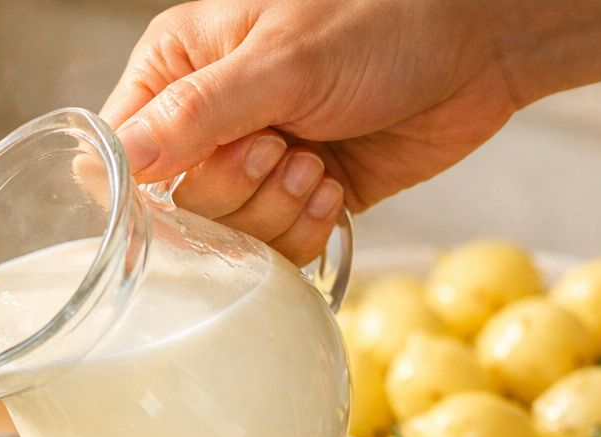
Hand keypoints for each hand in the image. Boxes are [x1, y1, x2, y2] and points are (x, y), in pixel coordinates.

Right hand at [102, 0, 521, 265]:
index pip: (116, 156)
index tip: (208, 167)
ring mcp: (252, 164)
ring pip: (222, 238)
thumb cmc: (384, 19)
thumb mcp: (282, 62)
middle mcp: (206, 121)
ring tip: (317, 165)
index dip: (149, 186)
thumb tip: (116, 164)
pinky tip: (332, 191)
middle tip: (281, 151)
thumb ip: (195, 115)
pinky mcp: (296, 199)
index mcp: (177, 68)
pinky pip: (271, 250)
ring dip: (273, 213)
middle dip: (230, 195)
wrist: (484, 42)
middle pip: (170, 209)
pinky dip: (302, 232)